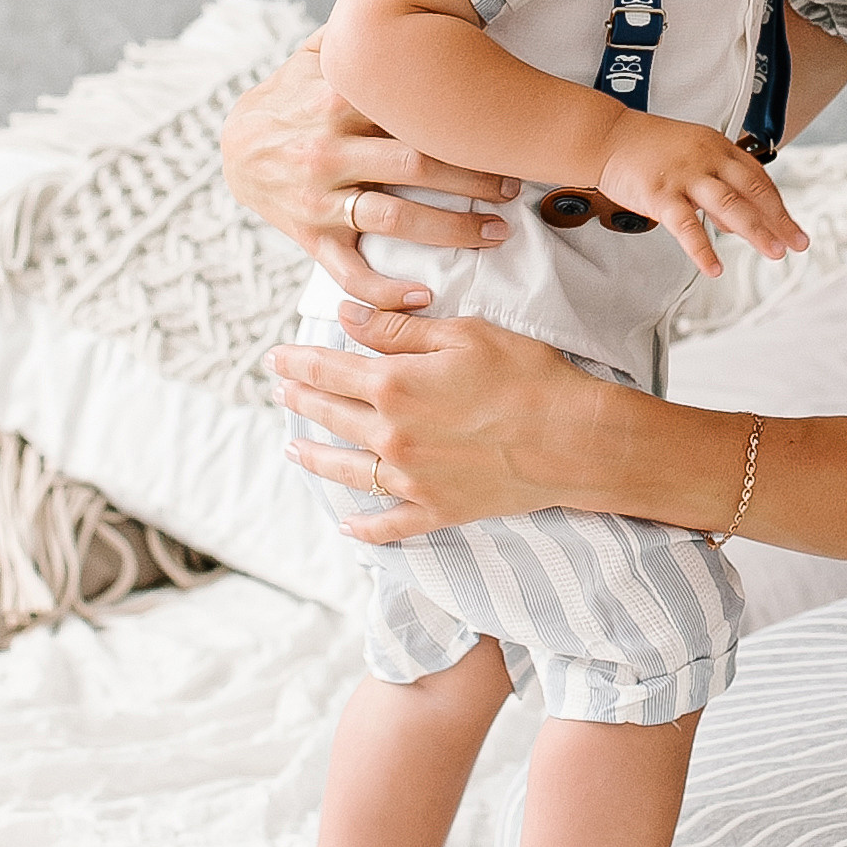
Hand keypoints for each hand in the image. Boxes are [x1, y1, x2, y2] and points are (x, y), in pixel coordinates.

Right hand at [221, 0, 519, 314]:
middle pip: (417, 163)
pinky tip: (427, 295)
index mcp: (341, 96)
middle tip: (520, 184)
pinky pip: (350, 269)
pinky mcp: (310, 234)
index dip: (468, 118)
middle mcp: (330, 146)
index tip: (514, 127)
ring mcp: (320, 193)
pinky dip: (386, 288)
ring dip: (452, 229)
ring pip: (394, 217)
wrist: (233, 146)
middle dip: (475, 177)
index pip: (414, 106)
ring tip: (497, 234)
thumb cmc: (295, 94)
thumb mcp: (318, 51)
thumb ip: (349, 18)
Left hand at [277, 304, 590, 541]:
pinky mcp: (437, 510)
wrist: (572, 439)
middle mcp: (392, 437)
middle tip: (280, 392)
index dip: (297, 361)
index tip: (275, 356)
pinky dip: (365, 528)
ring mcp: (411, 479)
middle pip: (332, 416)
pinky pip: (389, 525)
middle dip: (301, 401)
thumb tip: (347, 318)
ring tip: (293, 451)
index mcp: (394, 386)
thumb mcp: (463, 335)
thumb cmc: (526, 376)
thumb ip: (398, 330)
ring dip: (315, 459)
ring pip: (347, 470)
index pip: (327, 370)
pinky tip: (347, 525)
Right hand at [594, 116, 808, 278]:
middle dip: (779, 220)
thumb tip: (735, 224)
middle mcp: (707, 158)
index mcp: (718, 147)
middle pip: (752, 191)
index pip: (758, 178)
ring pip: (729, 205)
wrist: (606, 135)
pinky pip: (686, 226)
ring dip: (756, 231)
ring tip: (774, 252)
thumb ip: (716, 186)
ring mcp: (685, 176)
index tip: (792, 227)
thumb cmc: (647, 147)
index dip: (778, 205)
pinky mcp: (660, 194)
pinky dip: (702, 249)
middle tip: (798, 243)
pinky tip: (714, 267)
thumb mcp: (691, 156)